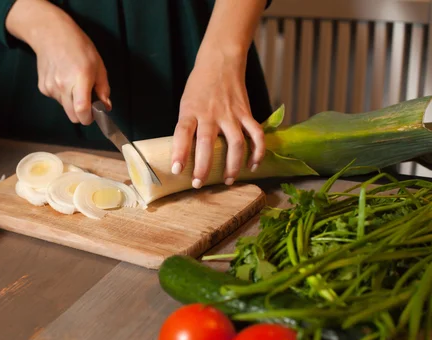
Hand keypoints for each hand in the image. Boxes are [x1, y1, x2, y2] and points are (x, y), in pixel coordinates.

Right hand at [6, 0, 110, 123]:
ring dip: (71, 102)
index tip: (93, 116)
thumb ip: (103, 88)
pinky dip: (62, 95)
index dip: (88, 118)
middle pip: (73, 116)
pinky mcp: (43, 88)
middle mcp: (63, 86)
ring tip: (73, 82)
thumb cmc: (79, 47)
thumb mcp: (98, 65)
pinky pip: (56, 99)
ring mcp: (51, 88)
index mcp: (80, 79)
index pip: (82, 111)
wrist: (51, 34)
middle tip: (87, 101)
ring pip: (65, 107)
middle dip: (81, 114)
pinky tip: (62, 78)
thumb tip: (106, 107)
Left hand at [171, 51, 264, 188]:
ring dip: (233, 165)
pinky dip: (257, 151)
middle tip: (199, 184)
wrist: (221, 61)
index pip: (182, 133)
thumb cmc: (199, 86)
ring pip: (235, 143)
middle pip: (207, 143)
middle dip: (203, 166)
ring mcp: (231, 113)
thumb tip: (187, 154)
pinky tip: (253, 165)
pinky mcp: (246, 112)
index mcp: (191, 110)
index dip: (179, 152)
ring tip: (229, 180)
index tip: (176, 170)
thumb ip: (188, 126)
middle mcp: (211, 113)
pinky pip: (256, 134)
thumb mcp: (186, 103)